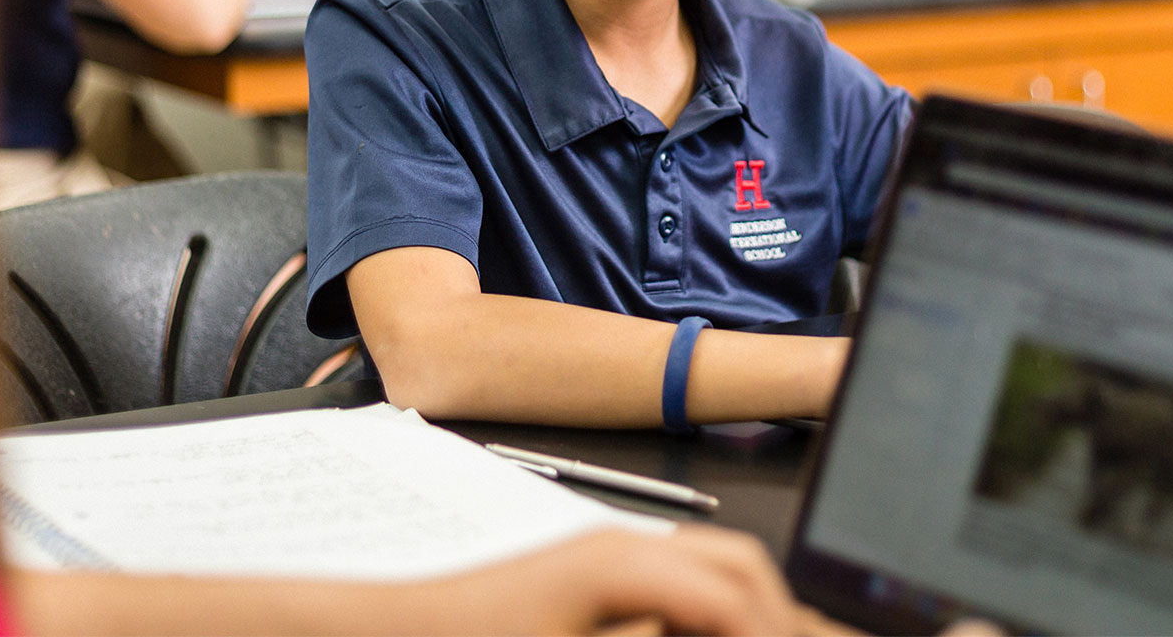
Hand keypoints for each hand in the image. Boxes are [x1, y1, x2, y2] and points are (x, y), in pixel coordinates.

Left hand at [424, 527, 799, 635]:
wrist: (397, 628)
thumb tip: (727, 628)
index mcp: (623, 562)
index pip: (736, 592)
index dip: (774, 628)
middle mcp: (621, 544)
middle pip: (737, 564)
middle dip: (775, 611)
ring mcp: (606, 553)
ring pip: (708, 568)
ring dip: (741, 608)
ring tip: (755, 635)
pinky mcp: (590, 573)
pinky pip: (671, 580)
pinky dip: (702, 610)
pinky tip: (698, 634)